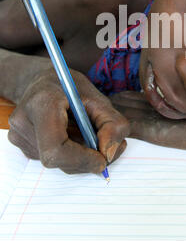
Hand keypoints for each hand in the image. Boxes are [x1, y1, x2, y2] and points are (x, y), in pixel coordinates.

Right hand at [8, 68, 129, 174]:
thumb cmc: (71, 87)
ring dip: (77, 155)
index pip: (56, 148)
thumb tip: (109, 154)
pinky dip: (67, 153)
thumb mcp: (100, 98)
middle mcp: (24, 120)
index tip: (102, 159)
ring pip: (55, 161)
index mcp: (42, 102)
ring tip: (82, 131)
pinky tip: (69, 134)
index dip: (81, 159)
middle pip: (56, 158)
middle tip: (105, 149)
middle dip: (84, 159)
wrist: (44, 79)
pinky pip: (49, 158)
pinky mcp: (18, 142)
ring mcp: (17, 133)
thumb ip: (112, 124)